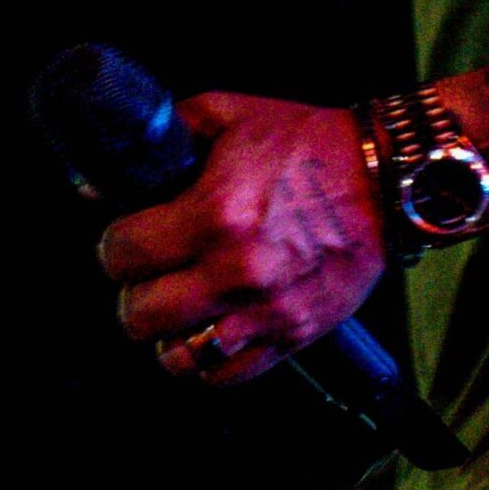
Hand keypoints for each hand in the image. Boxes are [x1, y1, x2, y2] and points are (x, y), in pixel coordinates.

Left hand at [96, 91, 385, 383]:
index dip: (119, 244)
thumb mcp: (230, 114)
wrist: (388, 179)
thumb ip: (165, 133)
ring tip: (180, 310)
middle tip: (154, 274)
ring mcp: (266, 309)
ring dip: (169, 334)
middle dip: (137, 291)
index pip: (121, 253)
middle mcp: (236, 269)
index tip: (132, 239)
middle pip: (138, 313)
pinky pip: (226, 375)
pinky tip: (213, 331)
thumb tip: (100, 179)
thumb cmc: (311, 144)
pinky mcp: (294, 334)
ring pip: (176, 356)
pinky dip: (210, 361)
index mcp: (215, 214)